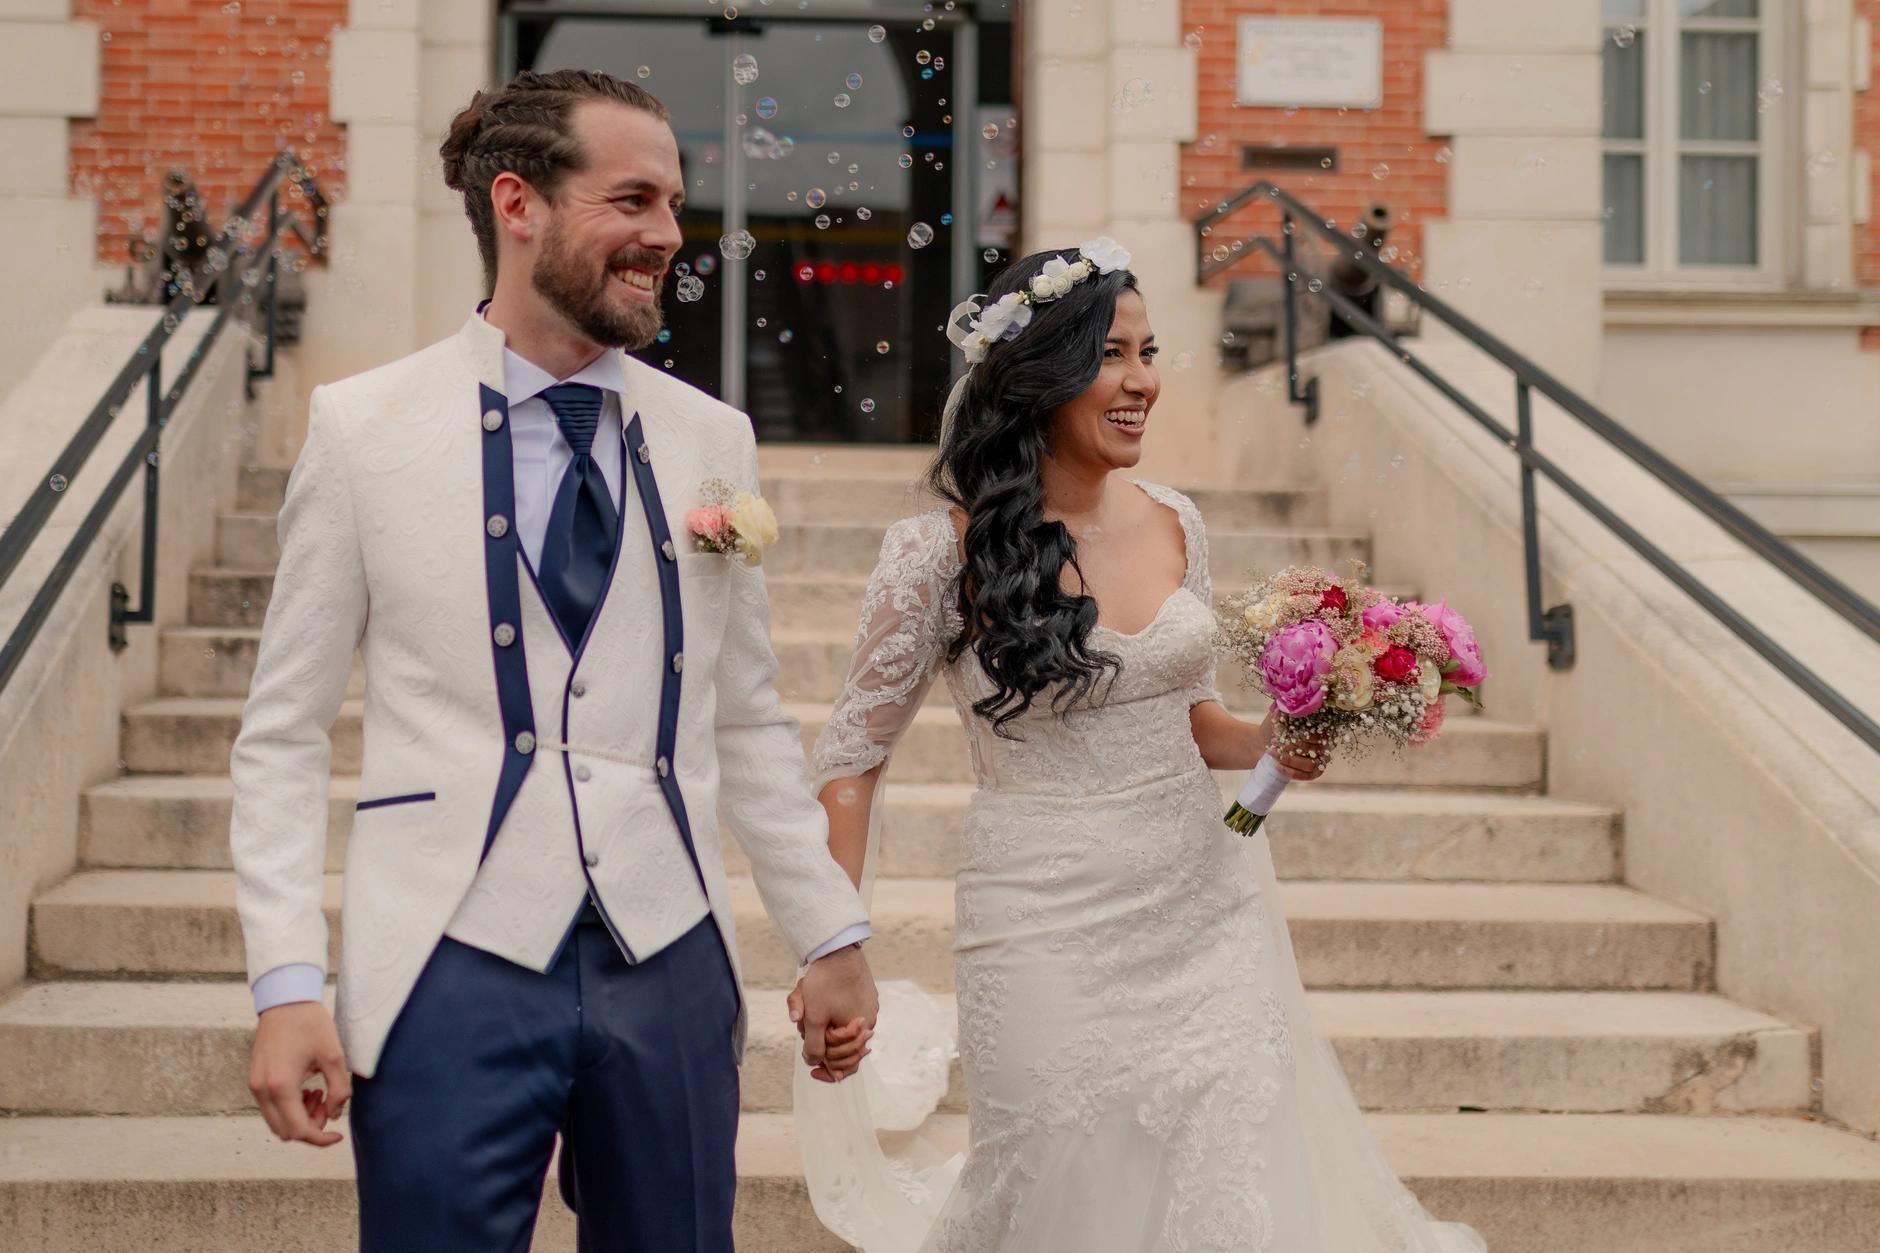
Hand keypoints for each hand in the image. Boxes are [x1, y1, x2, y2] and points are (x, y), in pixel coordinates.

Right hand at [248, 1000, 350, 1145]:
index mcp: (281, 1086)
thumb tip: (334, 1115)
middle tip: (328, 1105)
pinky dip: (288, 1108)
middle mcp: (262, 1090)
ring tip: (318, 1093)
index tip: (338, 1135)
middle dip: (310, 1127)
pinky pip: (270, 1108)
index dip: (320, 1139)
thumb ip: (339, 1090)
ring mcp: (255, 1085)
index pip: (299, 1130)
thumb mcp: (334, 1056)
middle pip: (285, 1132)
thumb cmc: (310, 1024)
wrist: (285, 1000)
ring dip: (299, 1118)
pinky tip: (306, 1088)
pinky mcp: (254, 1079)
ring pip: (276, 1122)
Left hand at [788, 944, 877, 1082]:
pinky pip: (847, 1013)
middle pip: (843, 1046)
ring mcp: (868, 1007)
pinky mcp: (865, 994)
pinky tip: (820, 1001)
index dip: (828, 1070)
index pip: (846, 1063)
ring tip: (808, 1010)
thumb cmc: (825, 984)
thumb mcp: (814, 1019)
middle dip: (822, 1041)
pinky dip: (832, 1013)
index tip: (813, 1071)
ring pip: (843, 1028)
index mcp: (860, 1031)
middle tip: (803, 1027)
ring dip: (825, 1025)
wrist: (837, 950)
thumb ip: (814, 1046)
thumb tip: (813, 1062)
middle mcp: (869, 1021)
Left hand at [1262, 707, 1328, 781]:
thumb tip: (1292, 711)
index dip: (1299, 734)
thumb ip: (1287, 710)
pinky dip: (1291, 772)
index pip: (1317, 733)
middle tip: (1274, 742)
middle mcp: (1326, 743)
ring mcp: (1322, 758)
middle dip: (1291, 747)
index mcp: (1323, 725)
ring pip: (1310, 764)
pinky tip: (1277, 766)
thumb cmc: (1276, 725)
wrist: (1266, 740)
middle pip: (1314, 749)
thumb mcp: (1279, 714)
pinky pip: (1306, 776)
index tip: (1280, 732)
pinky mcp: (1315, 772)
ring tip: (1272, 753)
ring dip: (1289, 760)